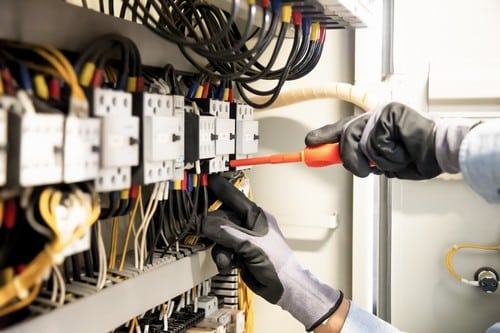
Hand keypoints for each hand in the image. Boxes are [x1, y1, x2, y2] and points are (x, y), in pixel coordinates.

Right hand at [202, 175, 342, 330]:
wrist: (284, 287)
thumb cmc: (278, 263)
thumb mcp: (250, 244)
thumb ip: (226, 233)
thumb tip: (205, 223)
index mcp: (256, 215)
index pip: (233, 197)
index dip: (219, 189)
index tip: (206, 182)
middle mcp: (249, 225)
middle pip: (222, 219)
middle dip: (215, 230)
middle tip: (203, 232)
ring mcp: (243, 239)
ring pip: (220, 237)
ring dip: (220, 249)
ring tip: (226, 259)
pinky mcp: (239, 253)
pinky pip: (222, 250)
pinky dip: (223, 258)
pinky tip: (229, 264)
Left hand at [305, 102, 477, 179]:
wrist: (439, 152)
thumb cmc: (415, 156)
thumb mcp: (380, 161)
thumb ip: (361, 157)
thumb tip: (341, 159)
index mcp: (371, 126)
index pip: (342, 129)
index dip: (324, 136)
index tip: (309, 143)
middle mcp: (374, 117)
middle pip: (346, 137)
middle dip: (353, 159)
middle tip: (364, 167)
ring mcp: (381, 113)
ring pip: (360, 143)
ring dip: (378, 161)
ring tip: (396, 156)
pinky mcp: (390, 113)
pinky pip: (377, 142)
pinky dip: (390, 154)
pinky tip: (404, 148)